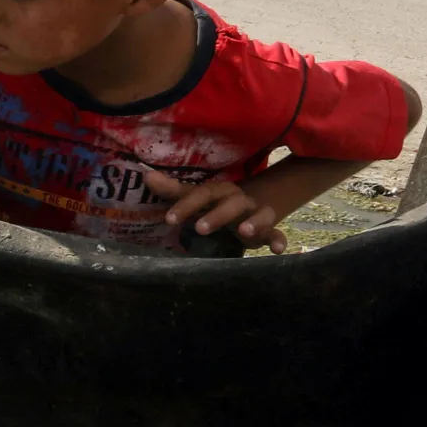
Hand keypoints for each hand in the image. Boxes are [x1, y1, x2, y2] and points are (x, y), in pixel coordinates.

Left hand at [143, 169, 287, 253]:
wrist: (252, 205)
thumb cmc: (215, 204)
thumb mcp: (197, 198)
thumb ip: (173, 191)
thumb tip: (147, 176)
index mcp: (219, 191)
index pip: (202, 194)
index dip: (186, 205)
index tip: (169, 219)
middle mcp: (239, 200)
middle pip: (231, 203)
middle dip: (217, 215)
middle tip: (200, 229)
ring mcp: (256, 214)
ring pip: (260, 214)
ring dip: (255, 222)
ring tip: (245, 232)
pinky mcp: (269, 230)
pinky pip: (278, 232)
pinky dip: (279, 239)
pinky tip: (279, 249)